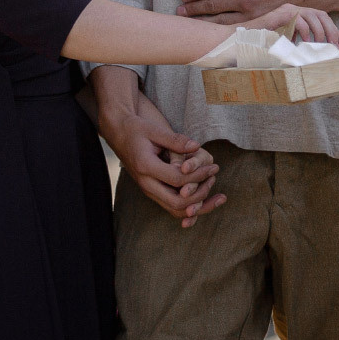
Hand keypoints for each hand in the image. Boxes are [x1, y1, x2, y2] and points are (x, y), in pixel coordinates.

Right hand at [91, 68, 224, 227]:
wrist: (119, 134)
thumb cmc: (137, 129)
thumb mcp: (154, 130)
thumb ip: (175, 140)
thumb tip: (196, 146)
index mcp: (145, 167)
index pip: (177, 180)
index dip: (198, 175)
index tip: (213, 166)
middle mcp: (146, 184)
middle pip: (177, 202)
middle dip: (201, 194)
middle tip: (214, 178)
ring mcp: (148, 190)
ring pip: (176, 210)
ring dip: (199, 207)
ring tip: (219, 198)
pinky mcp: (153, 192)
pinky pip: (172, 208)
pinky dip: (190, 209)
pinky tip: (207, 203)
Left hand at [177, 0, 338, 21]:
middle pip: (214, 6)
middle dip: (195, 8)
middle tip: (179, 10)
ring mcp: (253, 12)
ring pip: (222, 20)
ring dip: (204, 21)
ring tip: (189, 22)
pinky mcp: (260, 21)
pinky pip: (236, 27)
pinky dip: (221, 29)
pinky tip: (211, 32)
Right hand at [245, 3, 338, 46]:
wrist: (239, 41)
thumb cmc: (260, 46)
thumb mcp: (286, 46)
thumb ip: (300, 46)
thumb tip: (318, 56)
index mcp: (296, 15)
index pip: (321, 18)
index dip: (334, 31)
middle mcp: (293, 10)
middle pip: (321, 15)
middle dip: (333, 31)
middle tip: (338, 46)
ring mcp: (286, 10)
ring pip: (313, 16)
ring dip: (321, 33)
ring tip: (323, 46)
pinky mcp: (279, 14)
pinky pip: (299, 19)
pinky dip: (305, 31)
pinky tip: (305, 43)